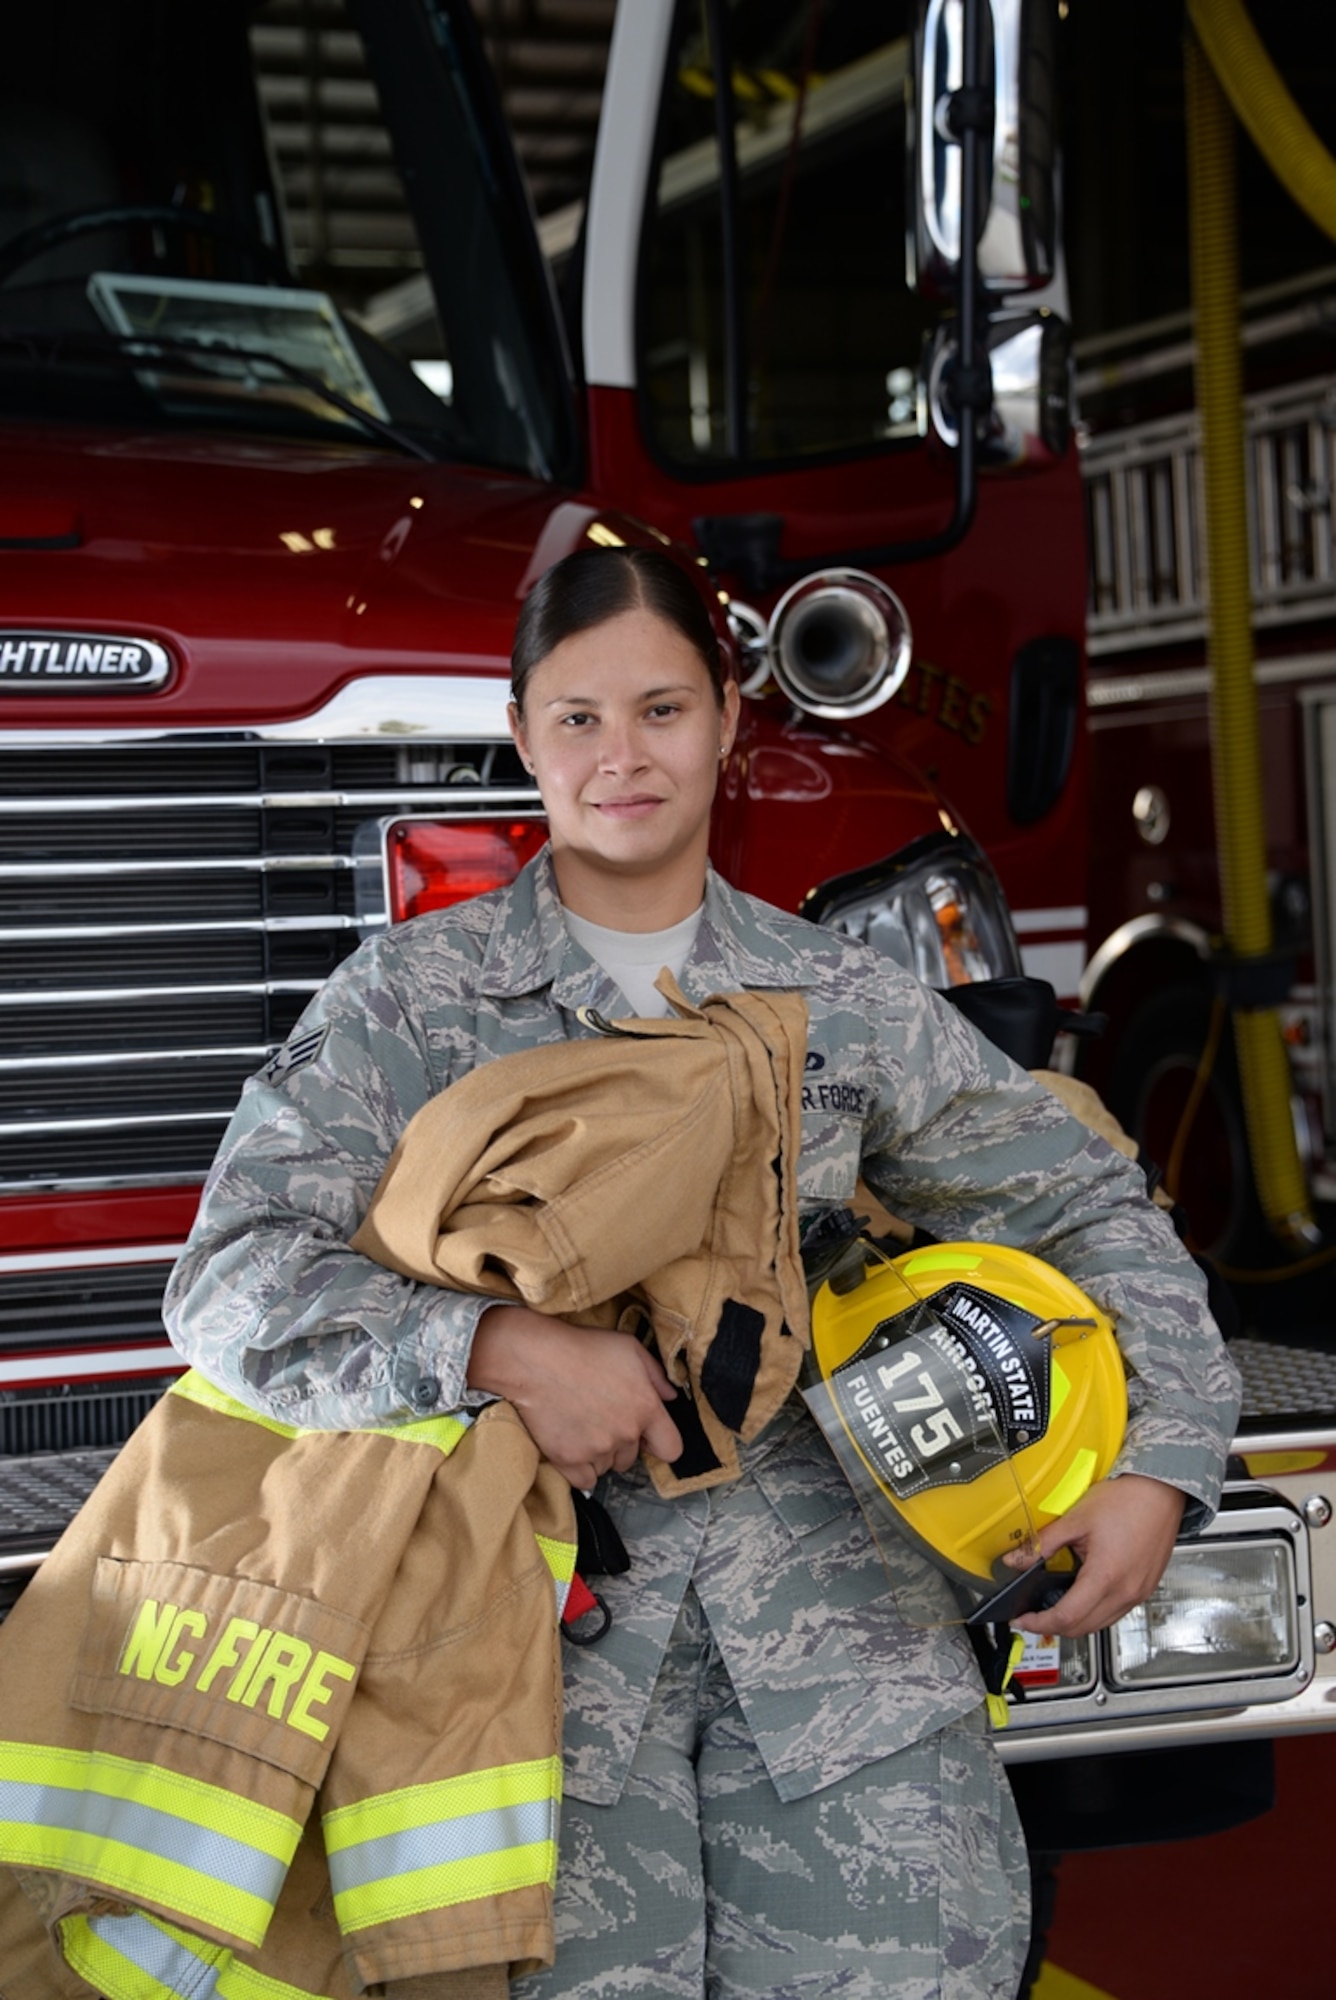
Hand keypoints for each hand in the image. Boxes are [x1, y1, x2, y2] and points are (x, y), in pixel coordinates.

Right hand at [466, 1304, 683, 1489]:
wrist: (534, 1359)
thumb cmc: (582, 1347)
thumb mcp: (629, 1348)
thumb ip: (657, 1375)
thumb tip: (671, 1397)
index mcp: (646, 1408)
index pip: (671, 1448)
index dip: (660, 1442)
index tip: (646, 1435)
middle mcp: (625, 1434)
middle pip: (632, 1457)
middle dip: (621, 1442)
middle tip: (601, 1419)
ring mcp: (596, 1449)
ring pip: (607, 1467)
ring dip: (599, 1453)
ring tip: (581, 1425)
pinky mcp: (569, 1460)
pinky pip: (585, 1480)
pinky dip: (581, 1469)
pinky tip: (572, 1445)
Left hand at [1004, 1474, 1185, 1638]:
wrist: (1160, 1492)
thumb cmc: (1126, 1500)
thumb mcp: (1076, 1519)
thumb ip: (1042, 1543)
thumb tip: (1016, 1558)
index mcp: (1106, 1576)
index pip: (1066, 1617)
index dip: (1039, 1623)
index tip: (1023, 1619)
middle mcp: (1125, 1592)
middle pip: (1082, 1628)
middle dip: (1053, 1627)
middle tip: (1033, 1616)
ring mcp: (1138, 1593)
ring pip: (1100, 1624)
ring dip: (1075, 1623)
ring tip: (1053, 1608)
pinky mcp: (1145, 1589)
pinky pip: (1115, 1613)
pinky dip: (1094, 1613)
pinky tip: (1081, 1597)